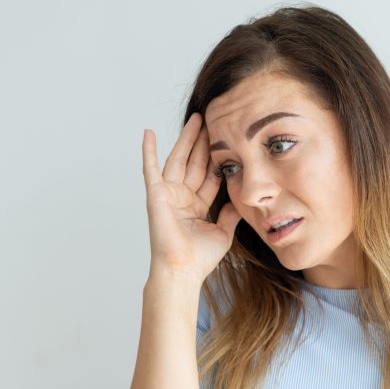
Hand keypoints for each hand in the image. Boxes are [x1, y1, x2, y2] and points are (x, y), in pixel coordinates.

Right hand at [142, 112, 241, 282]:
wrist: (183, 270)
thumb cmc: (200, 258)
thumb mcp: (224, 232)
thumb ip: (230, 214)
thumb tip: (240, 200)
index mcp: (198, 205)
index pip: (211, 175)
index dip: (220, 157)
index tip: (230, 139)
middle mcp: (182, 197)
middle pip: (196, 162)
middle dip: (205, 141)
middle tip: (215, 119)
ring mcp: (168, 194)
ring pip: (179, 159)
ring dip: (186, 139)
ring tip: (195, 118)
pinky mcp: (155, 194)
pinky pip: (150, 169)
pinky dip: (148, 151)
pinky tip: (149, 133)